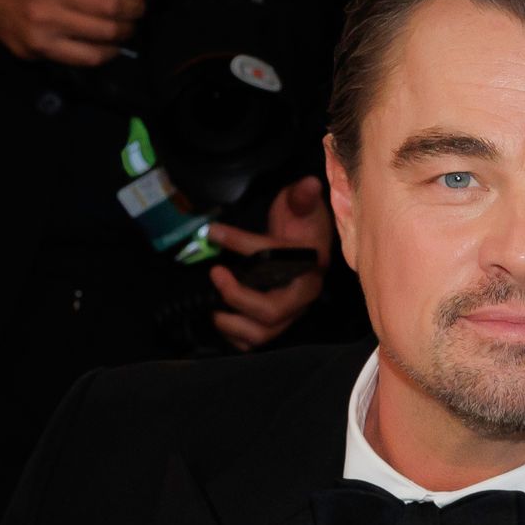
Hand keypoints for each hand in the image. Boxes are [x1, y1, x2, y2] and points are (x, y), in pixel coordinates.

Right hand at [0, 0, 147, 65]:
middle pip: (107, 4)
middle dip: (133, 8)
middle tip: (139, 7)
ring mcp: (43, 22)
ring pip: (103, 31)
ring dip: (127, 29)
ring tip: (130, 23)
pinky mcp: (42, 47)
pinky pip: (89, 56)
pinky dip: (110, 51)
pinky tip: (113, 43)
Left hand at [207, 176, 332, 350]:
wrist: (305, 243)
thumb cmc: (300, 224)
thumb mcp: (300, 205)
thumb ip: (301, 197)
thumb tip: (309, 183)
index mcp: (310, 267)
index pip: (275, 260)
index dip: (242, 245)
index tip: (214, 231)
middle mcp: (302, 296)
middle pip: (272, 311)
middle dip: (237, 296)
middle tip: (216, 273)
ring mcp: (289, 312)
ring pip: (263, 333)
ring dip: (233, 324)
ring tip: (214, 308)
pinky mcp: (276, 322)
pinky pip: (255, 341)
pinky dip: (235, 337)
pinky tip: (222, 319)